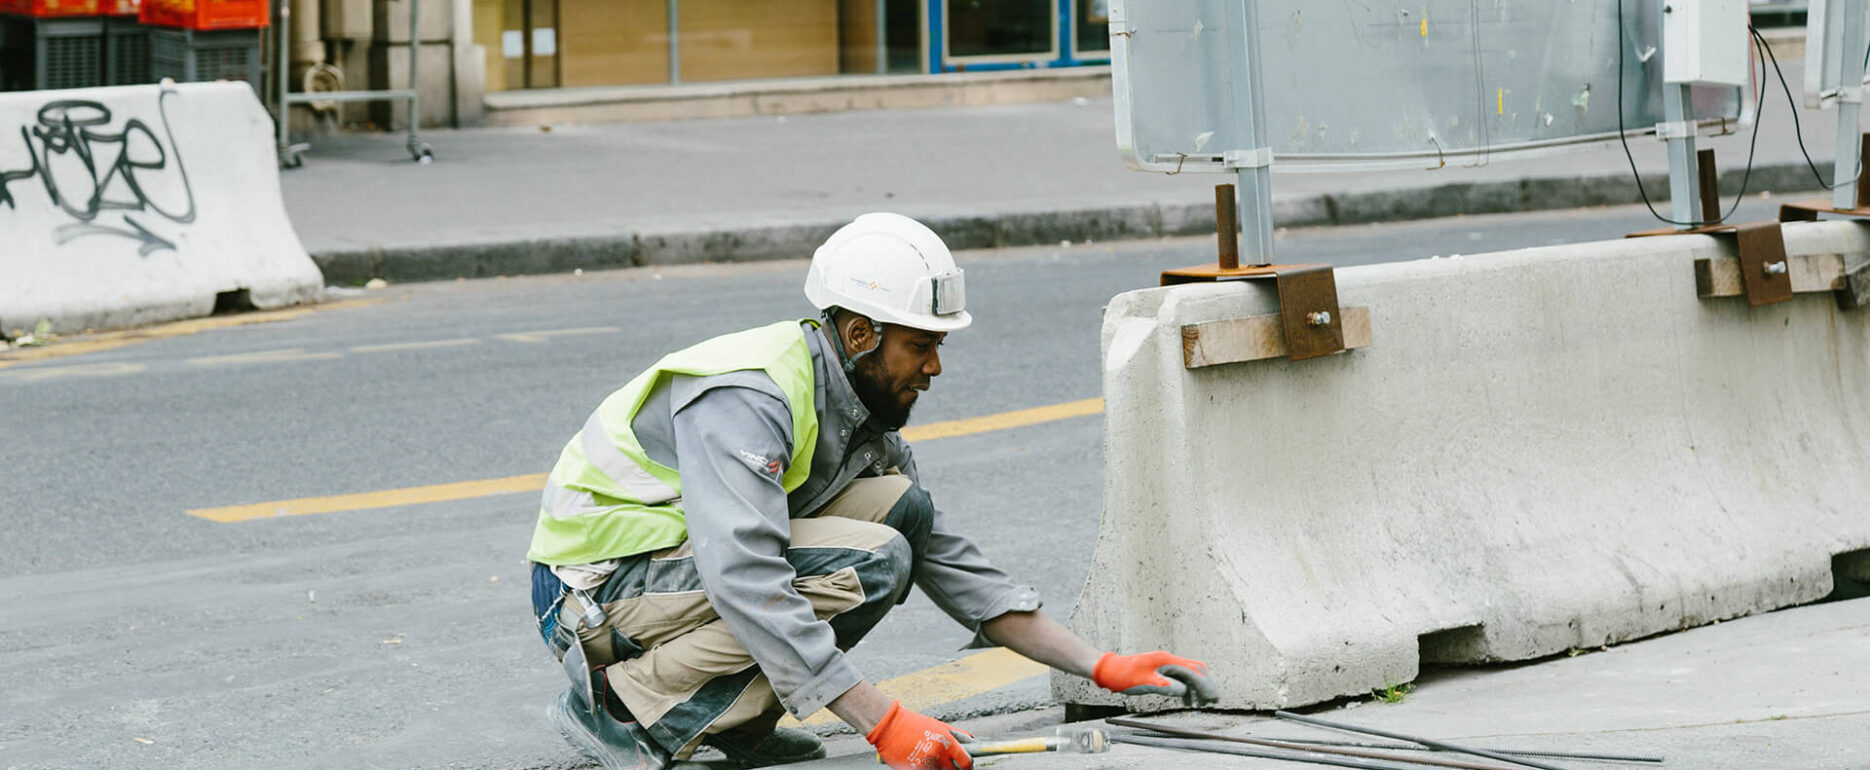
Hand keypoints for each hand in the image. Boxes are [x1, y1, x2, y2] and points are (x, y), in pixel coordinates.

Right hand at [865, 700, 972, 768]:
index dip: (967, 767)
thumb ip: (956, 733)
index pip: (965, 762)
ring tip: (928, 758)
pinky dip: (922, 768)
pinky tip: (917, 760)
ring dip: (936, 768)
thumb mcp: (937, 725)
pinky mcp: (912, 769)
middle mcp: (937, 754)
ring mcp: (924, 764)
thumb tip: (972, 739)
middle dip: (951, 769)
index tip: (966, 767)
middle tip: (947, 765)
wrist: (888, 725)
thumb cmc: (913, 723)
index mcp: (946, 742)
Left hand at [1092, 650, 1218, 705]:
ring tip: (1202, 703)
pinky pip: (1180, 677)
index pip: (1193, 671)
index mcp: (1166, 661)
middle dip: (1206, 684)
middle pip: (1195, 669)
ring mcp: (1165, 664)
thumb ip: (1164, 686)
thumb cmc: (1123, 676)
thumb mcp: (1143, 682)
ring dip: (1197, 687)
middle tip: (1213, 700)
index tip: (1212, 698)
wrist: (1109, 669)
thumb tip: (1183, 691)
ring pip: (1188, 674)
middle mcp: (1168, 660)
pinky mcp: (1161, 669)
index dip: (1205, 685)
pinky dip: (1187, 688)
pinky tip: (1186, 700)